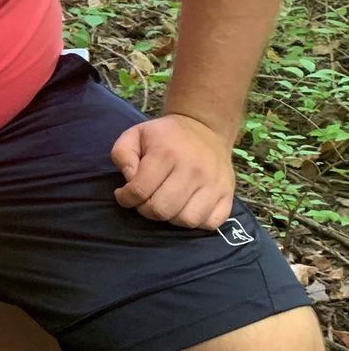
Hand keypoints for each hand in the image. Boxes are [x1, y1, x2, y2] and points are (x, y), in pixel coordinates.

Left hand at [110, 114, 235, 228]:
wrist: (204, 127)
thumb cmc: (165, 136)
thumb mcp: (135, 135)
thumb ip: (122, 155)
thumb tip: (130, 180)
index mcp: (167, 154)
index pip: (140, 191)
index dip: (126, 198)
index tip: (125, 195)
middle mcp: (193, 170)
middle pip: (162, 210)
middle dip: (146, 210)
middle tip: (145, 200)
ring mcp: (213, 184)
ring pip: (186, 220)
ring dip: (170, 218)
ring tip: (166, 204)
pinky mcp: (228, 194)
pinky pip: (210, 223)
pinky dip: (196, 222)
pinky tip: (186, 208)